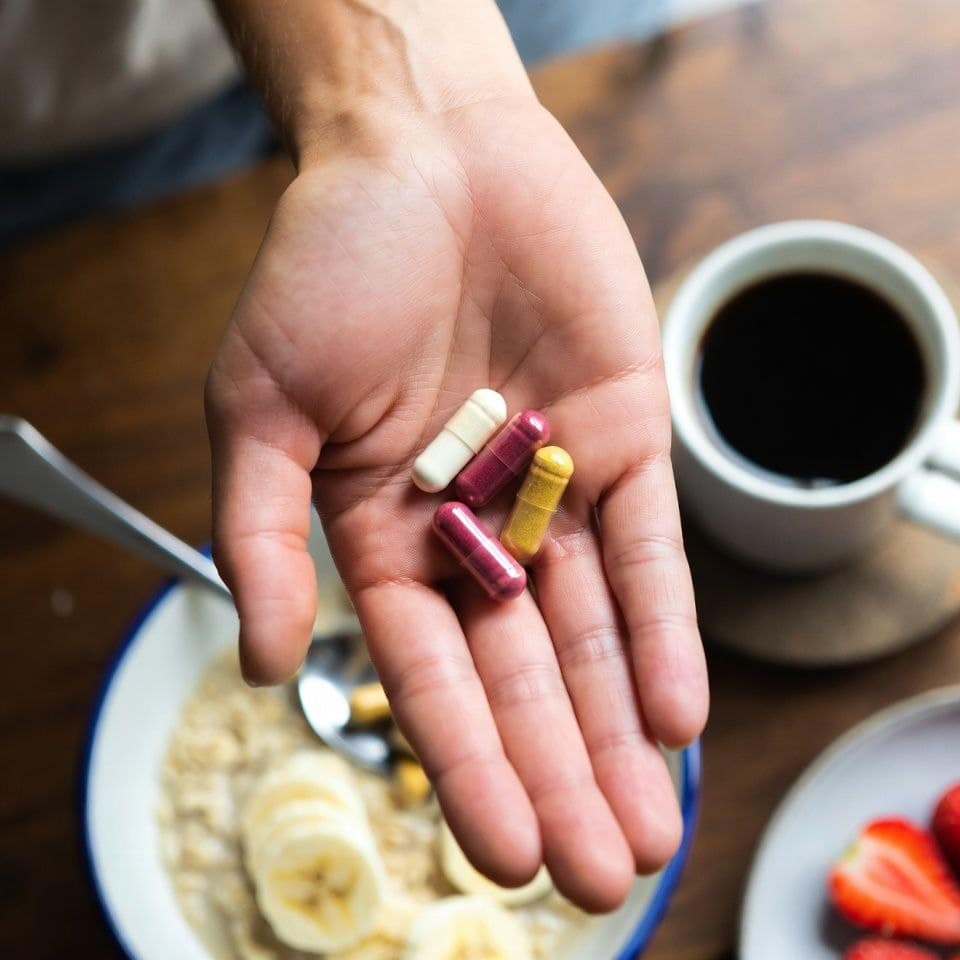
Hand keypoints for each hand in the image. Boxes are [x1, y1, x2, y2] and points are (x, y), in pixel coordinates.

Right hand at [205, 93, 707, 911]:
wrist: (427, 155)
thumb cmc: (329, 267)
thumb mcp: (258, 404)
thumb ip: (260, 535)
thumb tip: (267, 663)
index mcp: (382, 532)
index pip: (429, 672)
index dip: (465, 761)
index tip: (499, 849)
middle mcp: (474, 525)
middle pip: (525, 674)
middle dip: (559, 773)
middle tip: (595, 875)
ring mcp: (554, 487)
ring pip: (595, 633)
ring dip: (622, 729)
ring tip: (647, 826)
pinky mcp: (625, 437)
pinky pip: (650, 549)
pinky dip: (663, 627)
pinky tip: (676, 710)